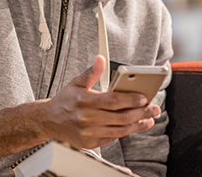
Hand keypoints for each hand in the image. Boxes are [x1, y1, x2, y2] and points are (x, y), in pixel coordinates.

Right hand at [43, 55, 160, 148]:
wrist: (49, 121)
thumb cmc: (65, 100)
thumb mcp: (76, 82)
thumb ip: (92, 72)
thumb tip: (101, 59)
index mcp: (84, 100)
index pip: (112, 101)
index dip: (130, 100)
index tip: (144, 97)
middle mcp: (87, 118)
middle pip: (120, 117)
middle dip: (140, 113)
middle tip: (153, 108)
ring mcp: (89, 132)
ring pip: (120, 130)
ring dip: (137, 124)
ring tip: (148, 118)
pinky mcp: (90, 143)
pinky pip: (113, 138)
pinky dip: (126, 132)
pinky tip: (134, 125)